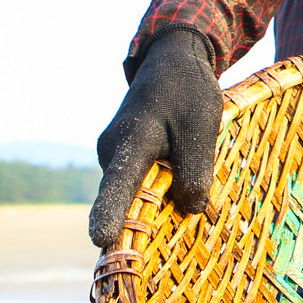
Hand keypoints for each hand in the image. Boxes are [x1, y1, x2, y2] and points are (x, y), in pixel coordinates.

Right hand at [89, 27, 222, 245]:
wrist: (173, 63)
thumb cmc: (188, 93)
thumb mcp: (201, 129)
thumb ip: (195, 172)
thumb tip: (188, 209)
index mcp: (132, 140)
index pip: (119, 183)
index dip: (110, 213)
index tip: (101, 239)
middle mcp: (112, 151)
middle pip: (128, 197)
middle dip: (147, 219)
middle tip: (175, 232)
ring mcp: (113, 155)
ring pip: (136, 191)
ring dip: (159, 199)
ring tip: (187, 188)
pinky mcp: (121, 158)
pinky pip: (138, 184)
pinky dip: (158, 189)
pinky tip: (179, 182)